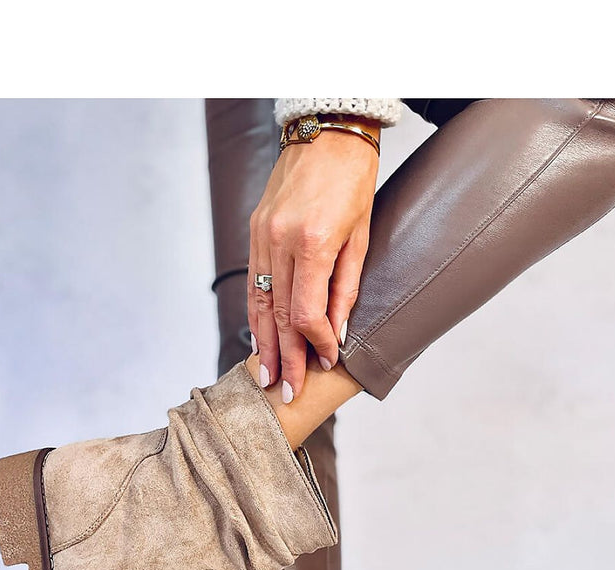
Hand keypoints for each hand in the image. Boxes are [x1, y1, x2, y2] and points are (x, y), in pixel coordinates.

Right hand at [248, 116, 380, 401]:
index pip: (305, 312)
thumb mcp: (361, 237)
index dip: (314, 343)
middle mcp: (279, 241)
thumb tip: (335, 334)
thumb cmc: (354, 183)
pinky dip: (256, 315)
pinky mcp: (255, 231)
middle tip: (285, 392)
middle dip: (284, 357)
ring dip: (263, 344)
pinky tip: (259, 339)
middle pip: (278, 315)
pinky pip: (253, 282)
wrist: (328, 132)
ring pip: (259, 303)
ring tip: (265, 377)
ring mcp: (262, 235)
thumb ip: (345, 289)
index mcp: (312, 243)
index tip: (324, 362)